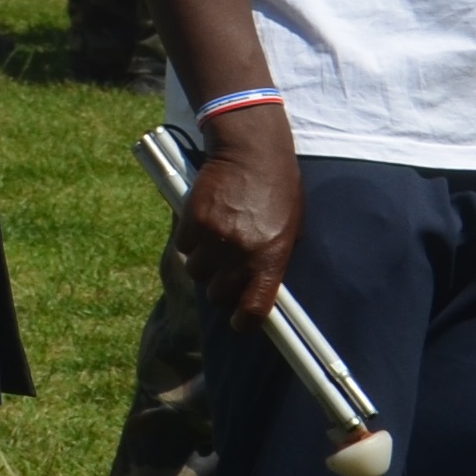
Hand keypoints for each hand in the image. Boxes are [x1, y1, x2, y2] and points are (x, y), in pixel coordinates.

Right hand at [177, 108, 301, 326]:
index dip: (245, 322)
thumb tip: (259, 284)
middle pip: (219, 294)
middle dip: (220, 291)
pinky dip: (190, 244)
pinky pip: (184, 247)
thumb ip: (274, 257)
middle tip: (223, 279)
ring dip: (203, 266)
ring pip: (197, 272)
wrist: (252, 152)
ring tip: (211, 250)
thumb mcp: (290, 228)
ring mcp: (215, 236)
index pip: (255, 307)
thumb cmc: (279, 189)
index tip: (240, 323)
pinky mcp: (193, 220)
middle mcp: (242, 252)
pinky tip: (200, 230)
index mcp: (271, 257)